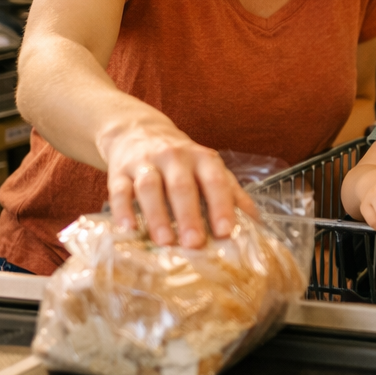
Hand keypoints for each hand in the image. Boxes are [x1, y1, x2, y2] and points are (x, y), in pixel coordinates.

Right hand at [98, 119, 253, 248]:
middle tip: (195, 243)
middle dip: (189, 215)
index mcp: (202, 159)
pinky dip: (123, 211)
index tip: (225, 231)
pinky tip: (129, 230)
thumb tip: (256, 224)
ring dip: (157, 215)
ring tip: (165, 241)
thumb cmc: (182, 161)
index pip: (215, 180)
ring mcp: (145, 163)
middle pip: (182, 186)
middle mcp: (174, 157)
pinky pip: (119, 190)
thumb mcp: (209, 169)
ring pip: (150, 187)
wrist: (139, 131)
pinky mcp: (119, 171)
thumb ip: (232, 194)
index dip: (221, 205)